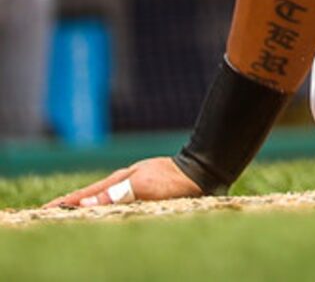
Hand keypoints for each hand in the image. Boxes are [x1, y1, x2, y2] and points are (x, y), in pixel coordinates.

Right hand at [47, 155, 204, 209]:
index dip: (63, 205)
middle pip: (89, 196)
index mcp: (118, 181)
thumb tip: (82, 205)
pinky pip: (115, 202)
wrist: (201, 170)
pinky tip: (101, 213)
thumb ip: (113, 195)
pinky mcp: (144, 192)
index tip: (42, 213)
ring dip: (84, 206)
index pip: (83, 196)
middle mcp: (123, 183)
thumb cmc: (173, 180)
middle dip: (68, 205)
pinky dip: (101, 207)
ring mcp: (133, 186)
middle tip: (48, 214)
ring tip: (68, 215)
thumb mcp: (141, 187)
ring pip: (101, 199)